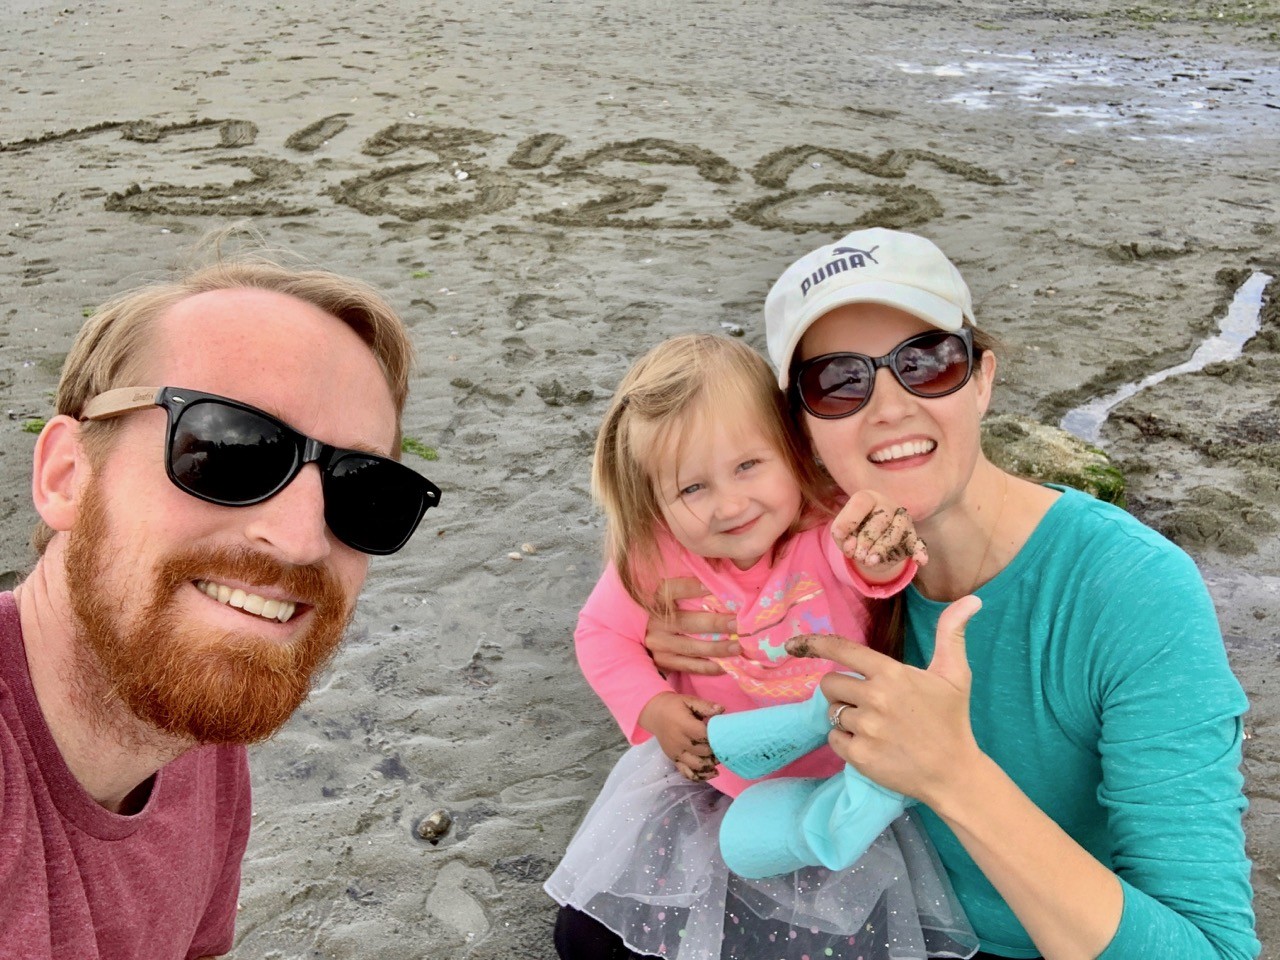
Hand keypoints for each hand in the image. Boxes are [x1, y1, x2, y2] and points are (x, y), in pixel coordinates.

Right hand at [638, 692, 724, 781]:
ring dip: (711, 764)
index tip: (727, 736)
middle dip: (717, 750)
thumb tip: (722, 710)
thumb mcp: (689, 700)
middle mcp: (679, 742)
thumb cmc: (675, 706)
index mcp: (684, 725)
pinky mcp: (674, 760)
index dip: (717, 737)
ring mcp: (676, 754)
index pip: (705, 736)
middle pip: (704, 752)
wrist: (655, 714)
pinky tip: (712, 772)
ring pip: (697, 766)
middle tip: (726, 746)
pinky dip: (701, 776)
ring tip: (719, 757)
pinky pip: (687, 773)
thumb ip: (706, 706)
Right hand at [643, 578, 739, 675]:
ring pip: (691, 647)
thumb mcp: (670, 598)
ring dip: (717, 648)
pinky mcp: (664, 663)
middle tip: (737, 623)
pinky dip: (709, 666)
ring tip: (738, 646)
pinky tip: (726, 665)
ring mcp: (658, 645)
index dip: (690, 587)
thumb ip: (688, 590)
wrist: (643, 640)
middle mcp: (655, 623)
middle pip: (686, 622)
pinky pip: (690, 666)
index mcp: (657, 601)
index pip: (670, 590)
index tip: (711, 587)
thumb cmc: (667, 613)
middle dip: (715, 624)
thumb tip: (718, 576)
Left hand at [786, 596, 982, 805]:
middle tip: (866, 702)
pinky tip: (869, 744)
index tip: (793, 645)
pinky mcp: (859, 756)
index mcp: (891, 674)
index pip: (842, 650)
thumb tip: (972, 599)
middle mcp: (874, 698)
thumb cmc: (952, 720)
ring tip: (873, 726)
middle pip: (829, 683)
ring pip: (831, 712)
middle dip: (841, 690)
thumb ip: (951, 633)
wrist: (953, 774)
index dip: (815, 644)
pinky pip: (833, 739)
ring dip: (845, 717)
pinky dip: (844, 741)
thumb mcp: (955, 674)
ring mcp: (866, 728)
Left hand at [832, 490, 928, 574]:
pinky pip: (917, 543)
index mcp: (868, 498)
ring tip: (870, 562)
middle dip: (867, 539)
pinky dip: (920, 551)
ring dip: (883, 547)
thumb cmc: (854, 532)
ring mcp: (902, 521)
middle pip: (880, 518)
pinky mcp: (911, 537)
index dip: (850, 519)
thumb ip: (842, 536)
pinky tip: (921, 560)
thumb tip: (851, 546)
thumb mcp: (841, 533)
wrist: (870, 542)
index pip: (861, 502)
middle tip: (858, 556)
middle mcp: (887, 505)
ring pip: (897, 530)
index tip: (840, 535)